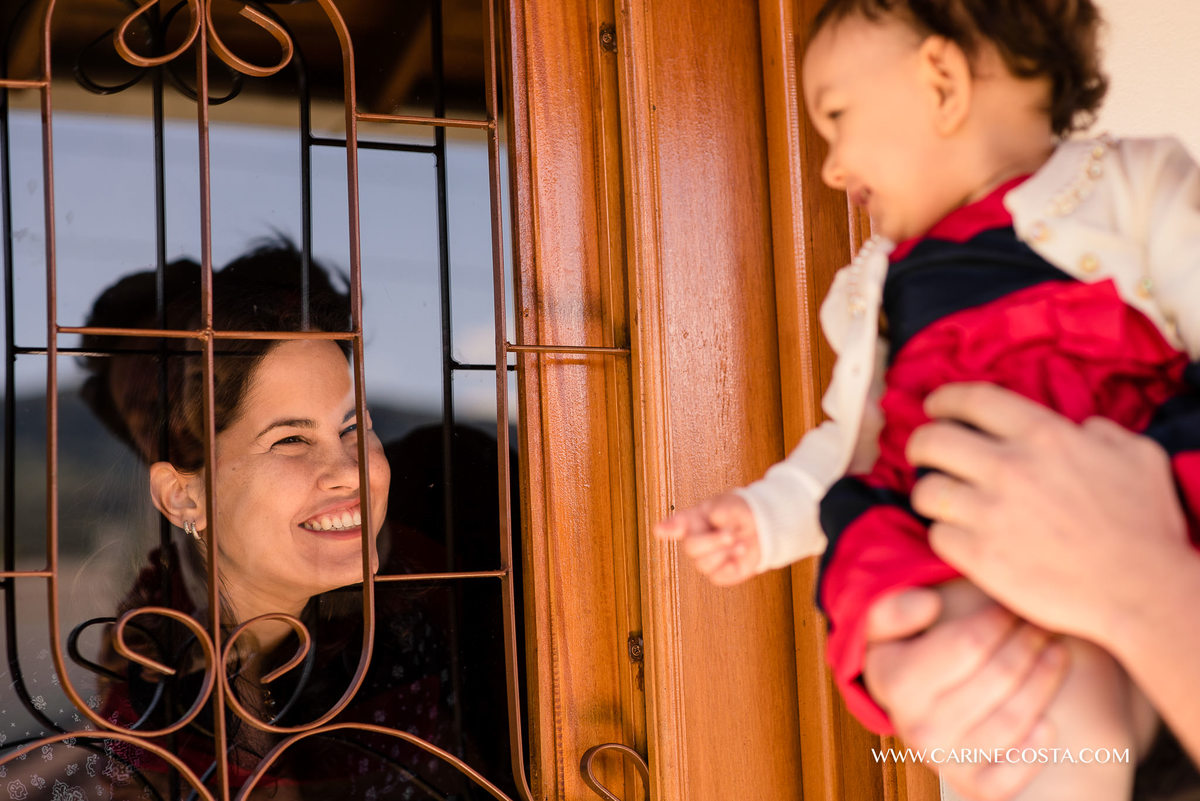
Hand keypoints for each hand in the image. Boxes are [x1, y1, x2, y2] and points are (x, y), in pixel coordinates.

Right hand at [654, 492, 760, 585]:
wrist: (760, 529)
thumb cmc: (739, 514)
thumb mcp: (730, 505)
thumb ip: (720, 511)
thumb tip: (716, 523)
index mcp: (693, 519)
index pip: (676, 524)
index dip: (668, 527)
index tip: (660, 529)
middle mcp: (695, 540)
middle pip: (691, 547)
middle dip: (713, 541)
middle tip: (731, 534)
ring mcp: (704, 558)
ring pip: (704, 564)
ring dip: (726, 552)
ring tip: (741, 542)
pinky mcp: (718, 574)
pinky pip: (717, 576)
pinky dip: (731, 566)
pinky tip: (739, 554)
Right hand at [864, 587, 1067, 800]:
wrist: (910, 712)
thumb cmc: (907, 656)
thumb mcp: (883, 626)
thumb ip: (893, 608)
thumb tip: (929, 605)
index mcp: (895, 683)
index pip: (969, 643)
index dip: (999, 619)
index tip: (1012, 604)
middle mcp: (917, 729)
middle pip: (998, 677)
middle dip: (1028, 643)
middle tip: (1044, 624)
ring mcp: (946, 761)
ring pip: (1013, 718)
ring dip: (1044, 680)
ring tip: (1057, 651)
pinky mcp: (973, 787)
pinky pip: (1014, 772)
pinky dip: (1037, 747)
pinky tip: (1048, 721)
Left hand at [906, 383, 1191, 643]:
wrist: (1142, 591)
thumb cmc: (1146, 525)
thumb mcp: (1137, 456)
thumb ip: (1101, 432)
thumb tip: (1082, 428)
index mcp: (1044, 435)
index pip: (973, 399)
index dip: (944, 399)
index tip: (934, 406)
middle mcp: (1008, 467)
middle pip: (932, 441)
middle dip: (920, 445)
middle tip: (923, 453)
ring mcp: (990, 513)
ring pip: (925, 490)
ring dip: (929, 493)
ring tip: (940, 500)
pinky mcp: (980, 556)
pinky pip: (936, 535)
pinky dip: (943, 535)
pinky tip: (958, 537)